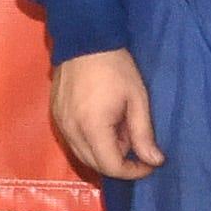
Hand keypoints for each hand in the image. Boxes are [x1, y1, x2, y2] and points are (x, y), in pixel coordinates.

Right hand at [50, 48, 163, 180]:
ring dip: (103, 152)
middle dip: (118, 161)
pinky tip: (102, 123)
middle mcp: (71, 131)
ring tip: (119, 129)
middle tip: (135, 140)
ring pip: (82, 155)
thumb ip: (143, 134)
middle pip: (95, 165)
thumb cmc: (116, 68)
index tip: (149, 162)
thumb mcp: (137, 99)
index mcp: (92, 127)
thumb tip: (154, 162)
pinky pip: (73, 142)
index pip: (111, 166)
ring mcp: (60, 124)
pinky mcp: (55, 117)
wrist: (84, 40)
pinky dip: (90, 142)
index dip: (133, 171)